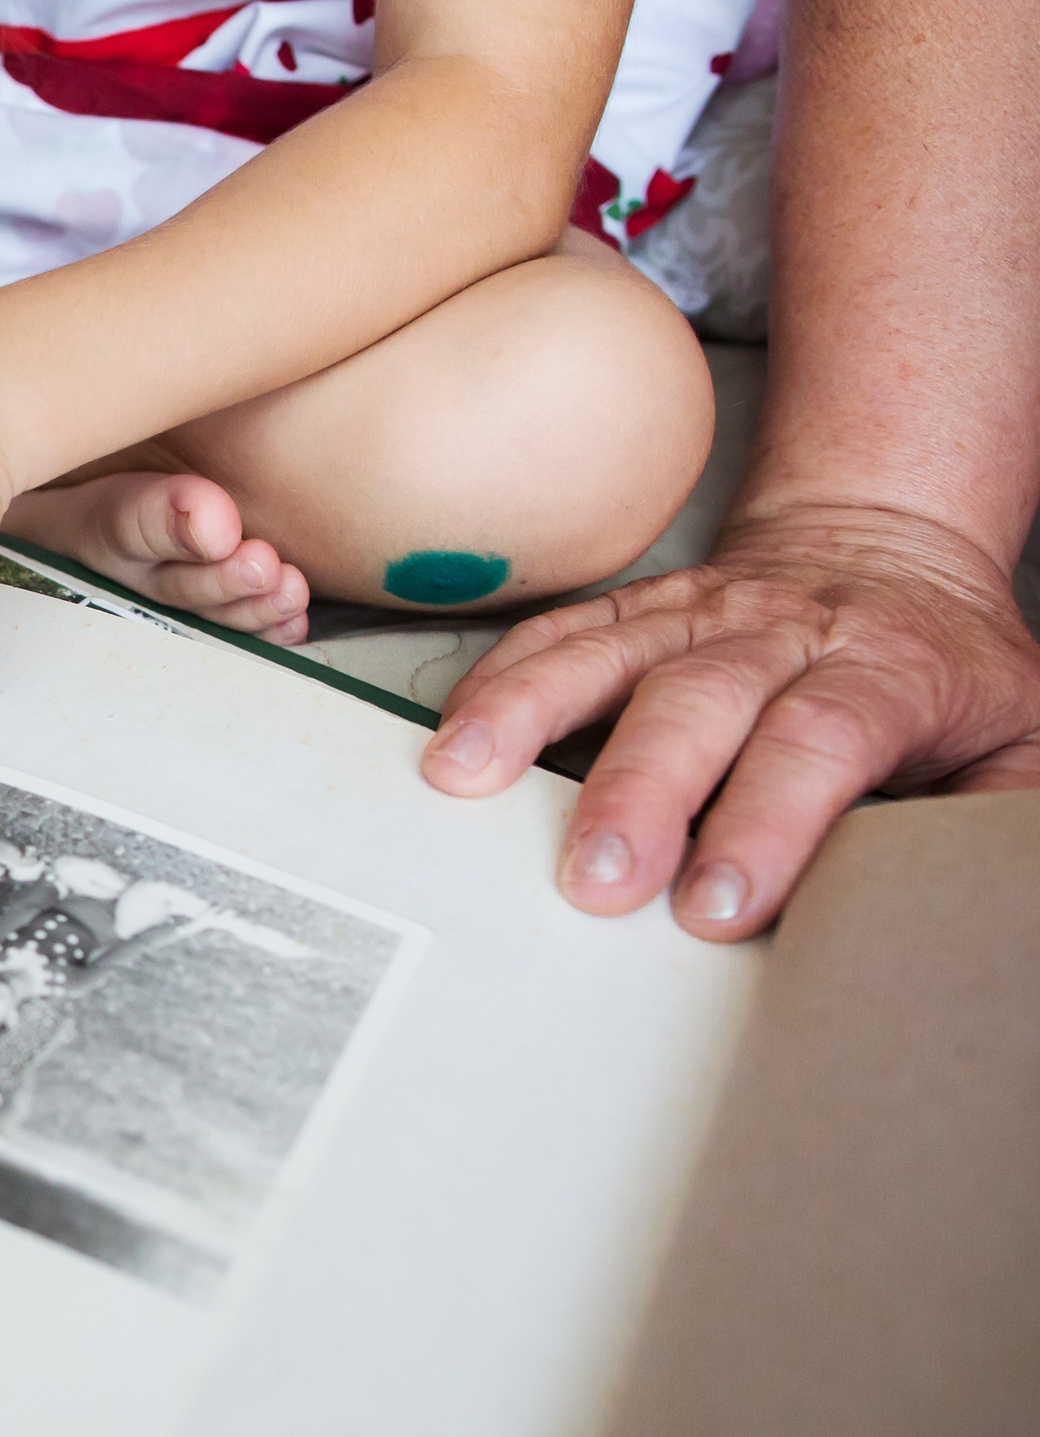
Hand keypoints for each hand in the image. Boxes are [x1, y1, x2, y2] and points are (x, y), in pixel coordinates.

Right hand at [423, 504, 1039, 939]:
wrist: (884, 535)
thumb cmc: (942, 664)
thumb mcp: (1021, 734)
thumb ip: (1001, 811)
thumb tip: (959, 892)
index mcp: (886, 670)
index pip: (822, 738)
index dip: (770, 819)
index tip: (719, 901)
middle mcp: (782, 631)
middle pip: (698, 700)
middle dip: (638, 791)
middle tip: (594, 877)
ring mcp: (698, 611)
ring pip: (605, 651)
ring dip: (528, 714)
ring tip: (466, 779)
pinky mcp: (637, 607)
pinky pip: (557, 632)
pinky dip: (500, 678)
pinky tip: (454, 730)